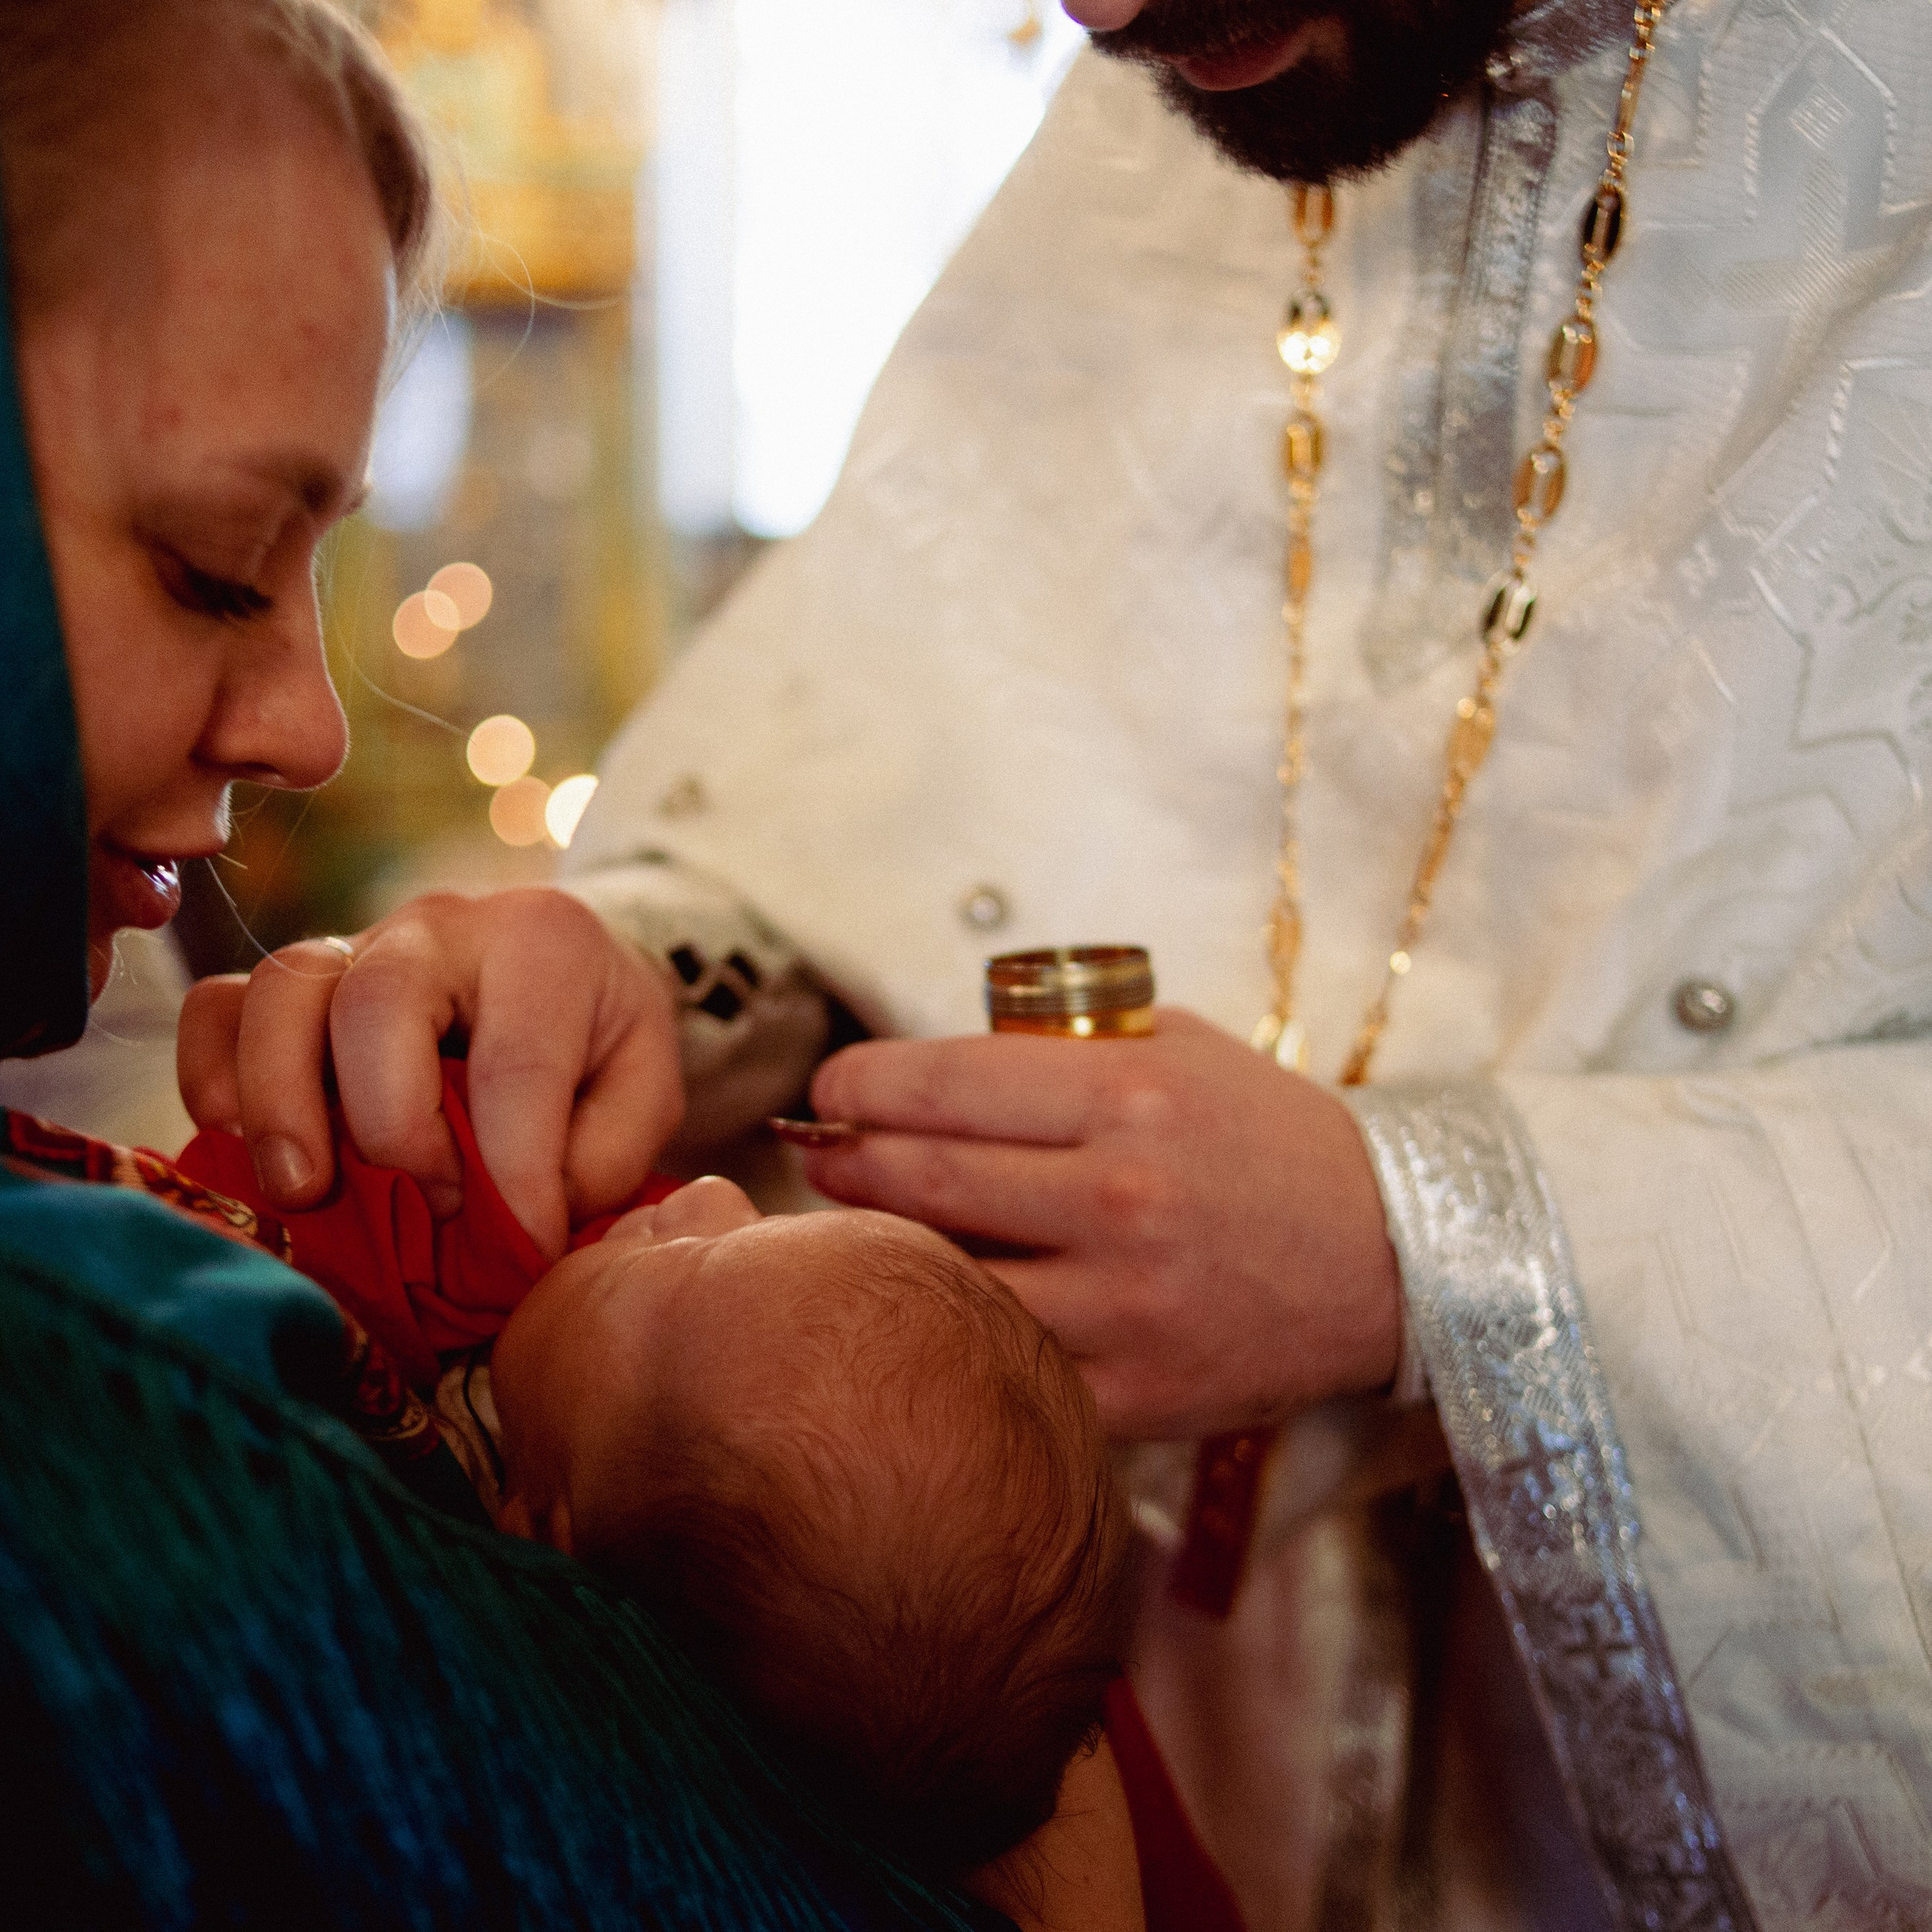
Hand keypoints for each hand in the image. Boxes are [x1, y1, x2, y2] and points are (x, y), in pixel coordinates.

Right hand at [178, 888, 683, 1259]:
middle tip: (431, 1206)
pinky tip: (242, 1143)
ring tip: (308, 1190)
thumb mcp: (646, 1090)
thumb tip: (516, 1221)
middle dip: (392, 1126)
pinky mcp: (295, 984)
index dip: (514, 1173)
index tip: (528, 1245)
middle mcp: (438, 927)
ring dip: (279, 1105)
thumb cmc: (602, 1042)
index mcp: (543, 941)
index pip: (514, 1064)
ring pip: (280, 994)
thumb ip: (604, 1155)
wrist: (569, 977)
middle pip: (374, 1004)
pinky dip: (212, 1076)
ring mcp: (354, 945)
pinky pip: (219, 1006)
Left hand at [804, 1009, 1399, 1438]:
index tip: (828, 1093)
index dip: (858, 1084)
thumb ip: (1060, 1047)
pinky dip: (957, 1332)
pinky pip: (1006, 1364)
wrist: (1391, 1255)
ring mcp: (1125, 1305)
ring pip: (948, 1279)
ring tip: (856, 1230)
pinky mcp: (1136, 1391)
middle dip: (844, 1162)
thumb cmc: (1267, 1137)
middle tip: (819, 1157)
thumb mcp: (1179, 1050)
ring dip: (881, 1252)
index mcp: (1127, 1096)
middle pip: (922, 1177)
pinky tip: (936, 1308)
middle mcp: (1120, 1197)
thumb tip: (927, 1067)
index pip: (941, 1082)